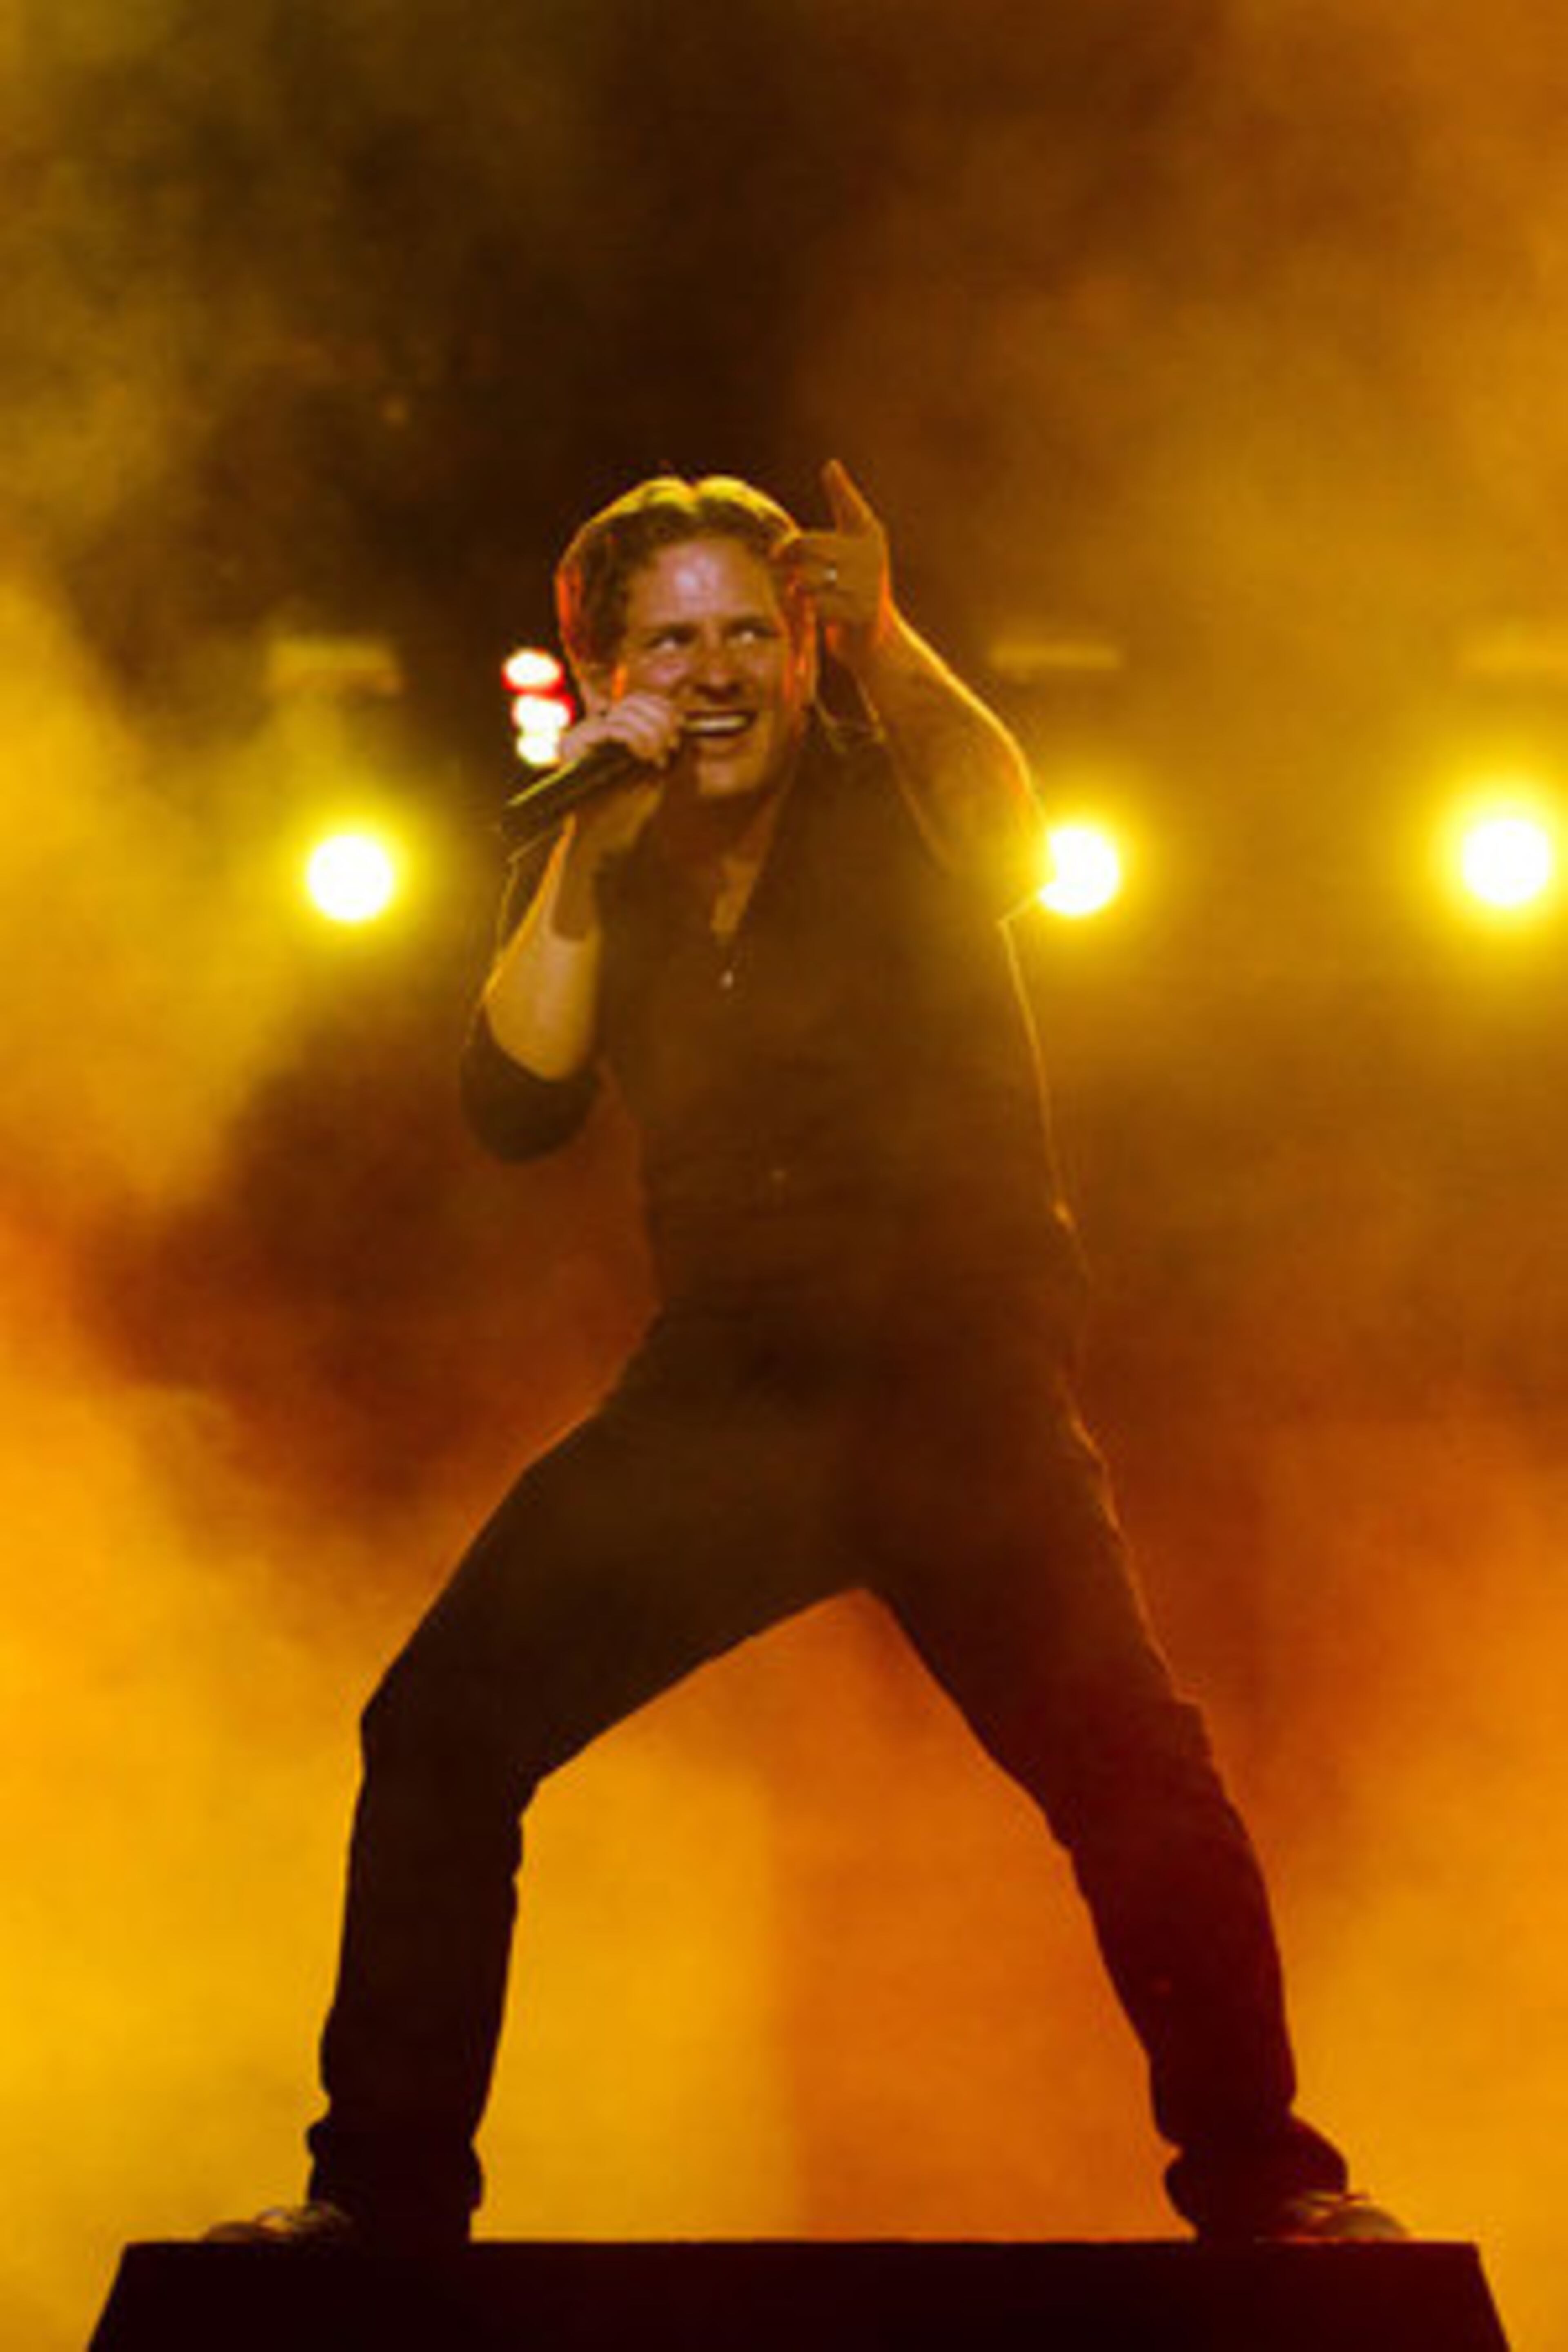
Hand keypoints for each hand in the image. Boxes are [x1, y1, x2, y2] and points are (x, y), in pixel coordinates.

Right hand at [558, 690, 678, 857]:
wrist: (602, 837)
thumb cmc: (628, 810)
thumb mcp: (657, 772)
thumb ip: (668, 746)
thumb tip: (686, 723)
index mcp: (610, 730)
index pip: (637, 700)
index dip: (662, 707)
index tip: (681, 725)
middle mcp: (593, 728)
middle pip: (632, 701)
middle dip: (660, 719)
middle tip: (673, 744)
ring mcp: (582, 735)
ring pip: (624, 712)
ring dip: (652, 731)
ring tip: (661, 757)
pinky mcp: (575, 745)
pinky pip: (612, 728)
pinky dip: (636, 738)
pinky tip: (647, 756)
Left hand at [777, 459, 892, 658]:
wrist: (875, 640)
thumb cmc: (853, 587)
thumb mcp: (851, 544)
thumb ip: (842, 506)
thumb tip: (831, 465)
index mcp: (869, 533)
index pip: (848, 505)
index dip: (837, 490)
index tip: (819, 487)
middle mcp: (872, 555)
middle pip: (810, 545)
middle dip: (789, 557)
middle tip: (781, 565)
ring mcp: (868, 585)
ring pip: (809, 577)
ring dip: (798, 588)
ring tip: (804, 593)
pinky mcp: (861, 612)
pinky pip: (817, 604)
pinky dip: (809, 609)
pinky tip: (814, 612)